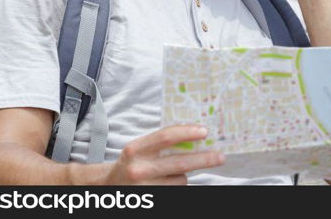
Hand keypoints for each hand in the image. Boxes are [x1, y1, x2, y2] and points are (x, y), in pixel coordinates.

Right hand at [105, 125, 223, 184]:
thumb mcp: (140, 147)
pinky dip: (178, 184)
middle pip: (180, 163)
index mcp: (136, 149)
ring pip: (180, 179)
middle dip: (204, 159)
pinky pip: (177, 190)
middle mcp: (139, 169)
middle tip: (220, 156)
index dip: (187, 132)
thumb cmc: (132, 162)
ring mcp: (146, 188)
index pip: (165, 137)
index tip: (204, 131)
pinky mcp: (153, 199)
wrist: (110, 187)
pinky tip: (168, 181)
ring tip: (172, 172)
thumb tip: (195, 134)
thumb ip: (161, 141)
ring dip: (185, 174)